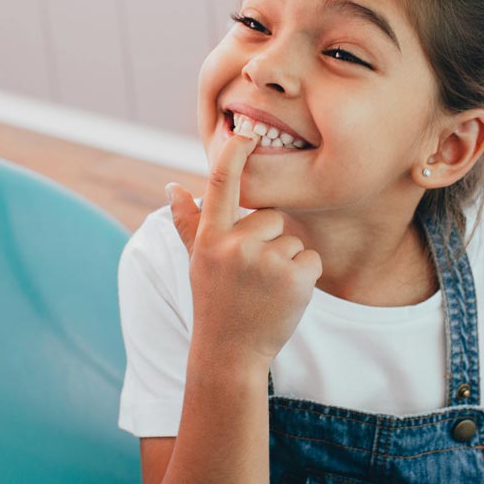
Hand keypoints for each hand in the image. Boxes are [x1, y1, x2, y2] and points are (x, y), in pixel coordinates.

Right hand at [166, 132, 321, 367]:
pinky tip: (284, 297)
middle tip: (253, 275)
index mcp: (210, 237)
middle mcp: (235, 245)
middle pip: (272, 216)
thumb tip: (172, 186)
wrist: (231, 354)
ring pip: (292, 239)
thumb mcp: (197, 261)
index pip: (220, 184)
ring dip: (286, 262)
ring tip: (265, 290)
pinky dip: (304, 276)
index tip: (245, 130)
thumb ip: (188, 222)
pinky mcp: (294, 278)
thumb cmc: (215, 301)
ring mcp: (265, 261)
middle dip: (269, 241)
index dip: (234, 153)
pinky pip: (311, 258)